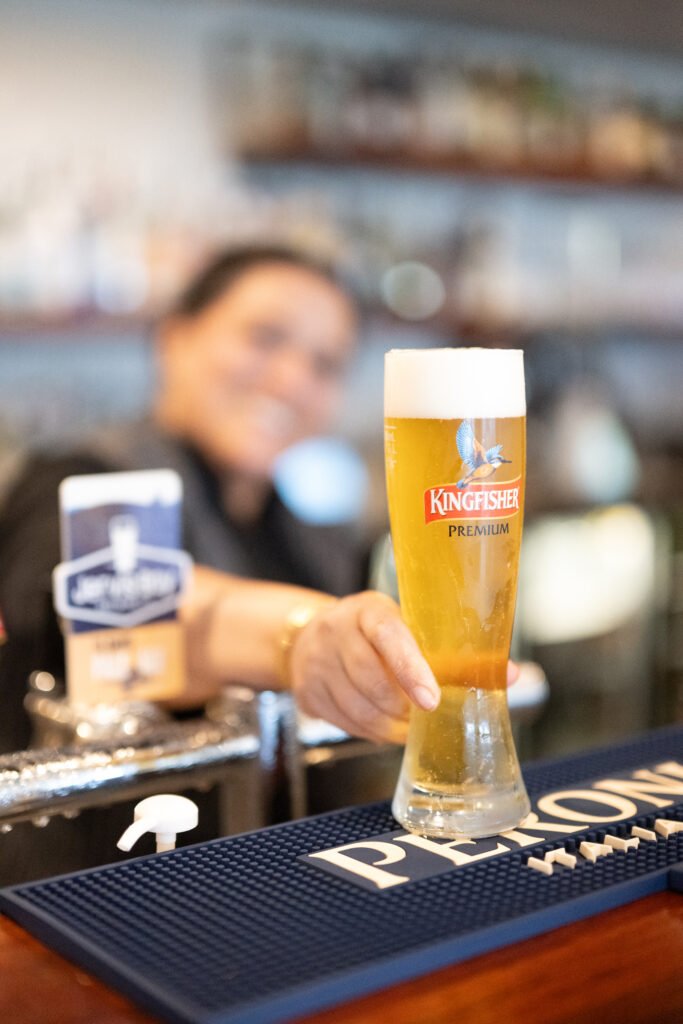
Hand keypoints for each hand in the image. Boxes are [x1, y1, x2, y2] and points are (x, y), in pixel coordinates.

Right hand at [290, 591, 519, 743]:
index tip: (431, 699)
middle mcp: (336, 632)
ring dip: (390, 726)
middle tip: (425, 713)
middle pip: (370, 680)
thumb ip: (454, 652)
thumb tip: (512, 674)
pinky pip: (346, 724)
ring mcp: (317, 664)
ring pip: (359, 708)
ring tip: (409, 725)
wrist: (310, 637)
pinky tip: (386, 727)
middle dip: (403, 707)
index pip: (388, 635)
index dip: (410, 668)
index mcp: (368, 610)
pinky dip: (372, 732)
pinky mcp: (307, 693)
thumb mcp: (407, 627)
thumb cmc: (375, 634)